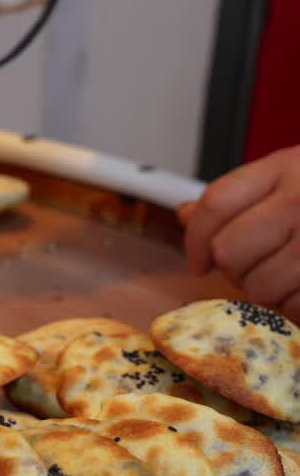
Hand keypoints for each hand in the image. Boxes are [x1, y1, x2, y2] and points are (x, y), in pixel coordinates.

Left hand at [183, 146, 299, 320]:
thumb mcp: (294, 175)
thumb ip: (240, 196)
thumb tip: (185, 215)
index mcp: (287, 167)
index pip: (215, 205)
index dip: (197, 239)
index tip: (199, 261)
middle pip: (230, 251)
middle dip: (236, 268)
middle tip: (259, 267)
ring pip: (259, 286)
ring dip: (269, 292)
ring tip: (292, 277)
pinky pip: (295, 306)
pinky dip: (297, 307)